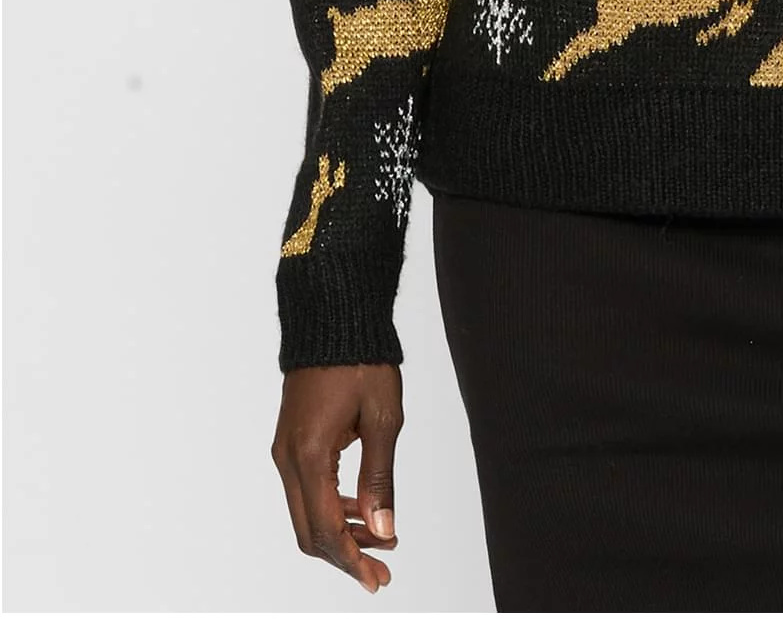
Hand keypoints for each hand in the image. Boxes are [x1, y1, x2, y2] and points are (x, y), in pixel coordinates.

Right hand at [272, 363, 403, 593]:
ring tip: (381, 539)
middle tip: (382, 568)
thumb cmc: (361, 360)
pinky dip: (332, 508)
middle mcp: (288, 459)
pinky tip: (361, 509)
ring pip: (306, 513)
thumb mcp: (382, 419)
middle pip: (309, 531)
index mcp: (309, 455)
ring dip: (341, 532)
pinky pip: (306, 490)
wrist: (333, 317)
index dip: (352, 560)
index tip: (378, 578)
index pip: (325, 529)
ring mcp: (285, 451)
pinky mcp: (291, 442)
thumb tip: (383, 530)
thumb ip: (380, 478)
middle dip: (346, 554)